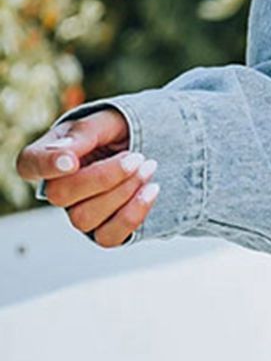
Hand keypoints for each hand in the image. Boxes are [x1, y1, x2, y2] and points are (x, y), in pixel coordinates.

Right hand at [16, 109, 160, 246]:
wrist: (147, 150)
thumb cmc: (117, 133)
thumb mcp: (104, 122)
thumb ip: (84, 134)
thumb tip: (66, 154)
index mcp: (50, 156)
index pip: (29, 164)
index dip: (46, 165)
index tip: (72, 160)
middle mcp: (59, 189)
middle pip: (60, 195)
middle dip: (104, 177)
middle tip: (136, 157)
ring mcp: (79, 213)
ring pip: (84, 219)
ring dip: (123, 192)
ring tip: (148, 167)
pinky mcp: (103, 231)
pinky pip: (108, 237)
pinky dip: (134, 214)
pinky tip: (151, 190)